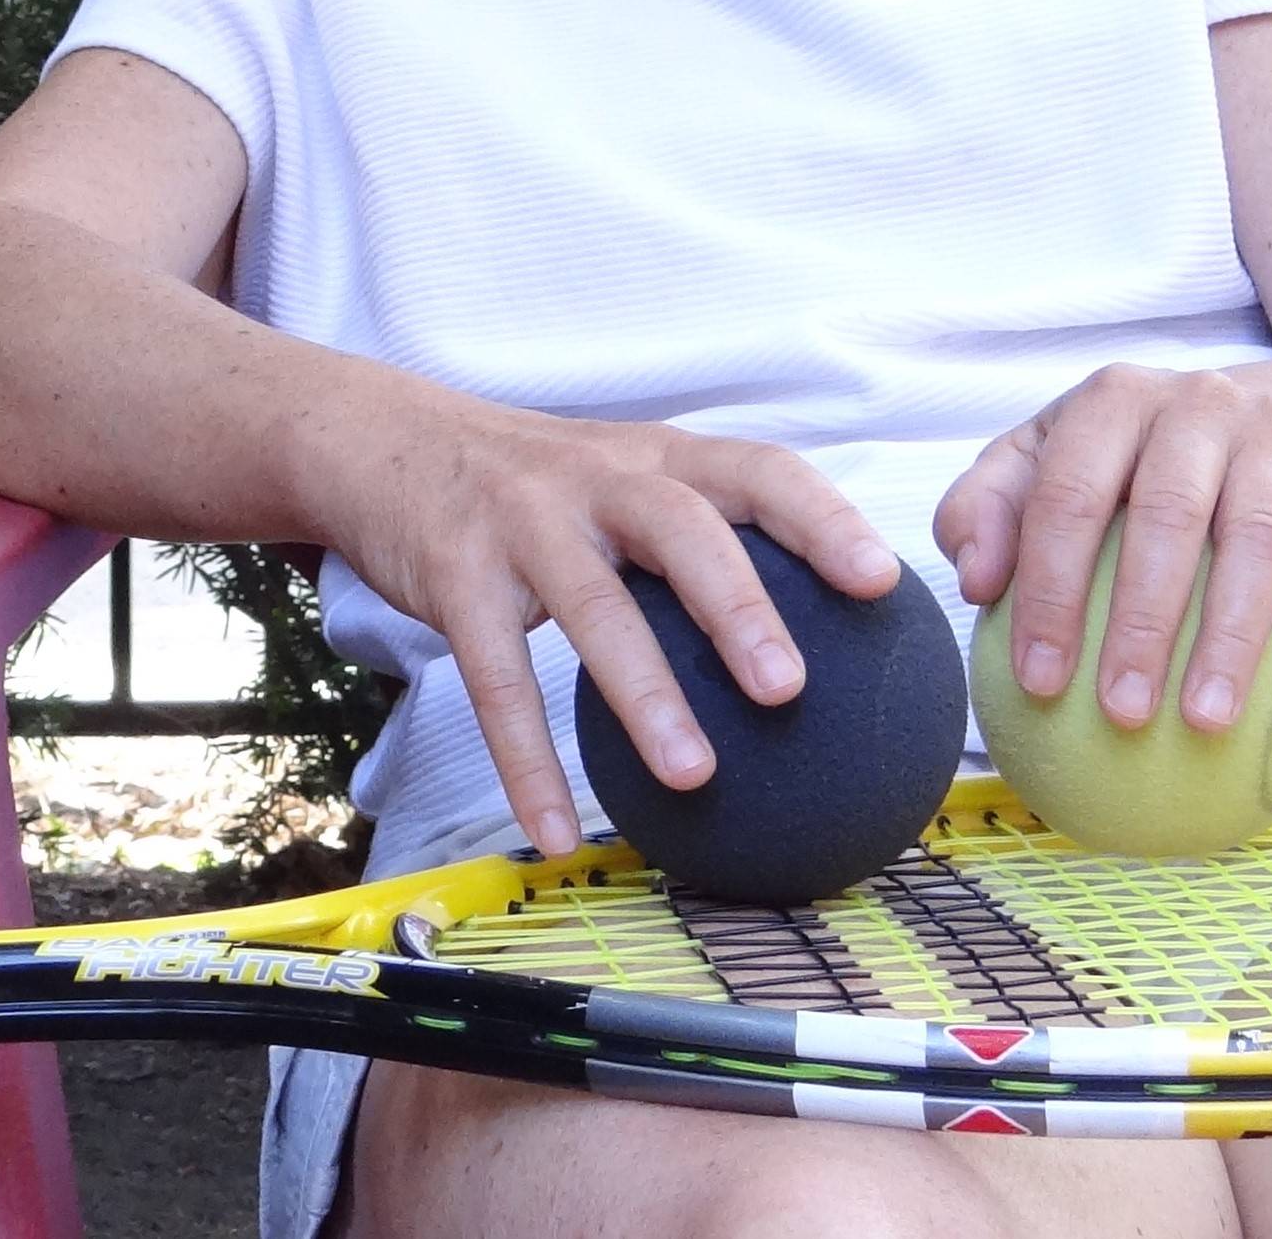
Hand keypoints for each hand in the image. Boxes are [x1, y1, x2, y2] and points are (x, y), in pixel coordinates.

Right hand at [325, 402, 901, 859]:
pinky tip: (556, 829)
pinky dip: (526, 760)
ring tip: (693, 776)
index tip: (881, 580)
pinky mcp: (456, 575)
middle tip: (788, 687)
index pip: (756, 471)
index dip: (821, 520)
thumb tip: (823, 633)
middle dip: (738, 606)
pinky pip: (495, 679)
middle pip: (681, 528)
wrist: (390, 443)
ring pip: (593, 606)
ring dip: (644, 694)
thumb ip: (704, 534)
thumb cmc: (539, 488)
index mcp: (658, 458)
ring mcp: (523, 523)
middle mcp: (598, 479)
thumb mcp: (624, 479)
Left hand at [932, 363, 1271, 745]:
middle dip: (1142, 621)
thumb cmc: (1134, 466)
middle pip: (1169, 513)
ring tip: (1205, 725)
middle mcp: (1200, 402)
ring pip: (1261, 541)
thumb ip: (988, 511)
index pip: (1070, 493)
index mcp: (1115, 400)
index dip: (1049, 589)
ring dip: (1234, 640)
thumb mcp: (1047, 460)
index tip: (1038, 681)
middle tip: (1121, 714)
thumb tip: (975, 581)